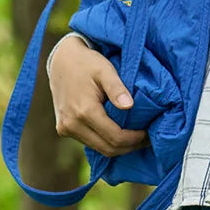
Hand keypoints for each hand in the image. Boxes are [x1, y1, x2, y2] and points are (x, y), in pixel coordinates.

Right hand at [49, 34, 150, 158]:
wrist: (61, 60)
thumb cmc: (86, 63)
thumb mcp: (105, 70)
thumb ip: (117, 88)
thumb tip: (129, 106)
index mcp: (84, 111)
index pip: (116, 138)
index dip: (135, 139)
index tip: (148, 133)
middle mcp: (72, 124)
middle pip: (108, 149)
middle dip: (130, 146)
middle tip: (146, 139)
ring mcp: (66, 129)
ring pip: (100, 149)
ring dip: (119, 146)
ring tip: (136, 137)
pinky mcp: (64, 129)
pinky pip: (91, 143)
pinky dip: (107, 142)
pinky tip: (119, 134)